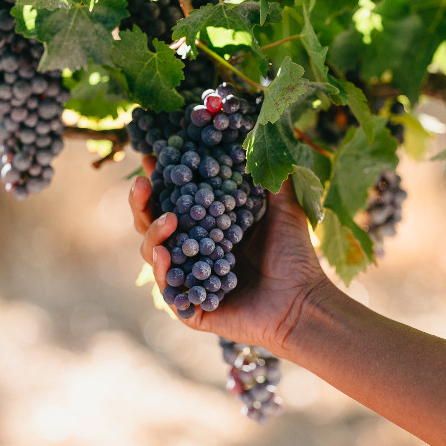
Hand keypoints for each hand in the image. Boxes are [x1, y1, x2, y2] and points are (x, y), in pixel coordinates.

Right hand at [129, 155, 330, 355]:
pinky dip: (161, 270)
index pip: (174, 200)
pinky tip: (164, 252)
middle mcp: (192, 252)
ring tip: (168, 218)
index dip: (160, 180)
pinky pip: (167, 288)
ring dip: (153, 233)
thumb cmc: (295, 258)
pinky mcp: (189, 308)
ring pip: (153, 253)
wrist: (303, 303)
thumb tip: (263, 137)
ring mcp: (187, 280)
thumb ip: (271, 177)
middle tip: (142, 182)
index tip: (151, 156)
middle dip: (141, 202)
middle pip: (152, 224)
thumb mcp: (283, 210)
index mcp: (207, 228)